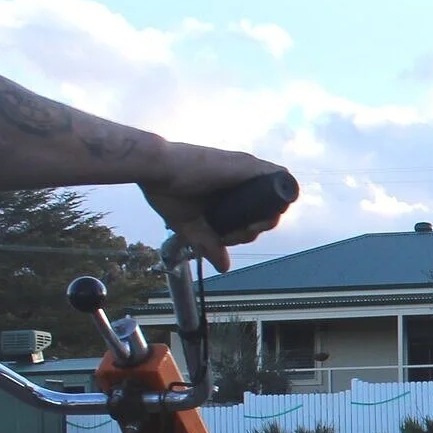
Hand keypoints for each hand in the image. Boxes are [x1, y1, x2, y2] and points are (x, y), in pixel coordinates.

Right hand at [139, 144, 291, 269]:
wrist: (155, 170)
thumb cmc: (166, 191)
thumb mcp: (190, 226)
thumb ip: (208, 245)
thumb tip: (224, 267)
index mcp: (227, 195)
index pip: (251, 218)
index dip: (245, 233)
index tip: (226, 240)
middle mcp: (239, 183)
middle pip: (266, 211)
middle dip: (256, 229)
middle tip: (235, 234)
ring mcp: (246, 173)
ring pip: (274, 199)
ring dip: (266, 218)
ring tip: (246, 227)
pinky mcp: (248, 165)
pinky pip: (278, 179)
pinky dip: (278, 196)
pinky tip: (265, 210)